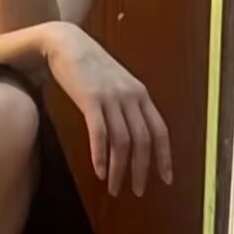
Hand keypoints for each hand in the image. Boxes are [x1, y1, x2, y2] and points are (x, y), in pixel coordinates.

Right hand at [42, 22, 171, 197]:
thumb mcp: (116, 83)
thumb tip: (132, 134)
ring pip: (122, 142)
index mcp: (140, 94)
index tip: (166, 179)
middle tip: (136, 191)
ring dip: (120, 169)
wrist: (66, 42)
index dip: (164, 157)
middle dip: (142, 170)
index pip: (160, 131)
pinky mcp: (90, 99)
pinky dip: (101, 156)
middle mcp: (131, 97)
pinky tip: (100, 171)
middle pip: (143, 141)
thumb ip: (127, 104)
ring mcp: (111, 98)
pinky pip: (100, 133)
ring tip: (115, 187)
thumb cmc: (89, 64)